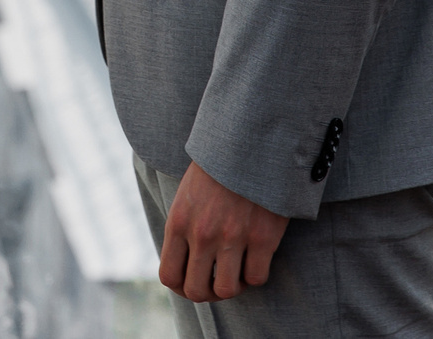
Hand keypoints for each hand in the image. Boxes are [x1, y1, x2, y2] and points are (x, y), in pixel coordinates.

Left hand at [159, 162, 287, 302]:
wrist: (252, 140)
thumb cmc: (219, 167)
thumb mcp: (188, 193)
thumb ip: (183, 227)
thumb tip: (184, 262)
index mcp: (179, 222)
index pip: (169, 276)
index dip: (181, 288)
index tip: (193, 281)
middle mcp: (202, 234)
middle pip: (196, 290)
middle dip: (207, 292)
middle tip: (217, 280)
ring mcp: (233, 237)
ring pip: (226, 290)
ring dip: (233, 285)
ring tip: (237, 270)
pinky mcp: (263, 237)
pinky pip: (256, 278)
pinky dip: (256, 274)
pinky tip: (257, 258)